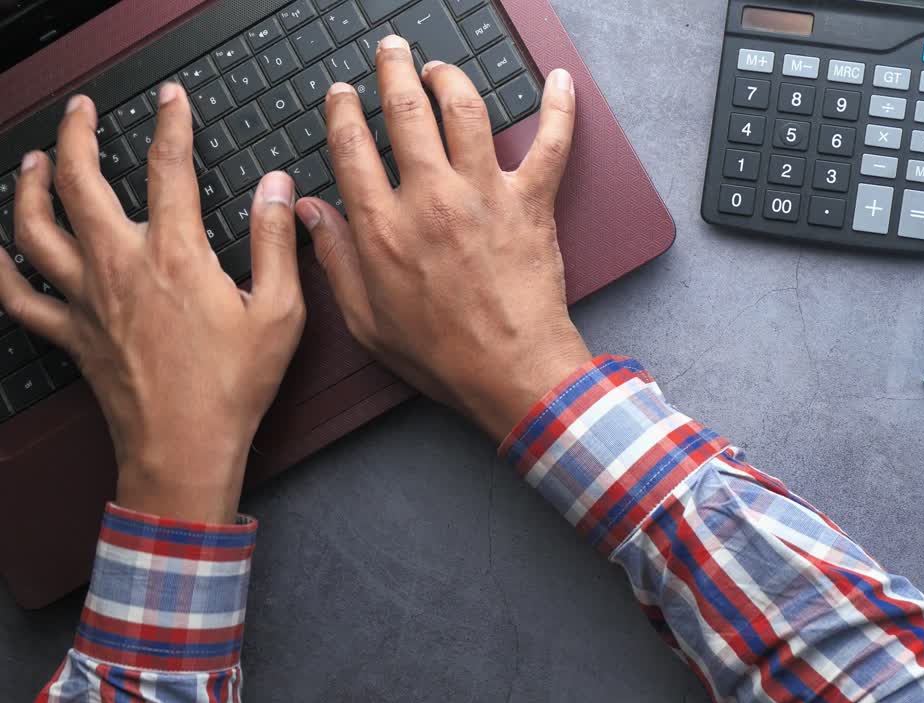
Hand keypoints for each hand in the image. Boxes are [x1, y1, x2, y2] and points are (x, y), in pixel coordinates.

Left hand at [0, 85, 305, 523]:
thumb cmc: (233, 386)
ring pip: (36, 228)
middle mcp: (121, 266)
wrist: (185, 447)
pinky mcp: (72, 334)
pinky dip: (1, 269)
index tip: (171, 99)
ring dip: (31, 186)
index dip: (171, 124)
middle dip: (78, 136)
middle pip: (81, 183)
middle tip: (83, 111)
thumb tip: (277, 187)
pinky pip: (20, 297)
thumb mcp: (280, 311)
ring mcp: (87, 299)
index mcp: (175, 255)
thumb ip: (276, 242)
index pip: (169, 169)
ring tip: (36, 161)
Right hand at [297, 36, 589, 440]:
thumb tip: (307, 212)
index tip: (341, 95)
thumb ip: (334, 259)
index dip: (342, 110)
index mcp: (384, 227)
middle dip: (394, 70)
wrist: (511, 372)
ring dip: (450, 77)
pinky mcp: (531, 203)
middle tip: (392, 52)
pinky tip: (559, 82)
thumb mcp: (366, 319)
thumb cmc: (441, 354)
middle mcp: (431, 199)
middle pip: (406, 110)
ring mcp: (485, 195)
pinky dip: (559, 107)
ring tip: (440, 68)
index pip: (352, 146)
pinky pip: (551, 143)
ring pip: (465, 110)